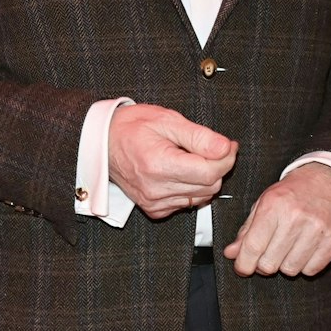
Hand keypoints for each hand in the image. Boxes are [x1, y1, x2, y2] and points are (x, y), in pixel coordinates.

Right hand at [108, 105, 236, 219]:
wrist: (103, 143)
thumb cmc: (131, 127)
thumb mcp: (166, 120)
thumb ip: (199, 136)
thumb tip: (225, 148)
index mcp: (159, 164)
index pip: (210, 172)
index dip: (226, 157)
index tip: (228, 145)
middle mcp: (156, 189)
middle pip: (210, 186)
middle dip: (218, 166)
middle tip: (212, 147)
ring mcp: (154, 202)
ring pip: (202, 196)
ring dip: (205, 178)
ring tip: (192, 157)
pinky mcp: (154, 210)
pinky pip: (187, 203)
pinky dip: (192, 188)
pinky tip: (181, 172)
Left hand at [222, 163, 330, 277]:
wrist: (330, 179)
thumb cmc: (295, 191)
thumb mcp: (265, 202)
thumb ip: (247, 230)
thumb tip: (232, 253)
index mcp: (274, 205)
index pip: (253, 247)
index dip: (243, 264)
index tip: (242, 267)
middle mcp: (296, 218)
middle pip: (269, 264)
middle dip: (263, 264)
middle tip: (267, 254)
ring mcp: (317, 230)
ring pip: (290, 270)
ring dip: (285, 264)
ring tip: (288, 248)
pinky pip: (311, 270)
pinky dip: (304, 265)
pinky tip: (304, 249)